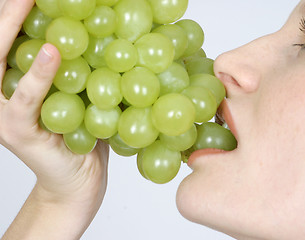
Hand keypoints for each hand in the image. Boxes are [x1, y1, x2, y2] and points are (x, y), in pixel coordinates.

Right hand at [0, 0, 109, 238]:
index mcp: (17, 81)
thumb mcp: (84, 93)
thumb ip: (83, 66)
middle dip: (8, 12)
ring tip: (26, 0)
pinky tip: (51, 52)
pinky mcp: (19, 132)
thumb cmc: (85, 135)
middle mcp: (2, 94)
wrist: (80, 180)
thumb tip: (106, 28)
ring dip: (9, 29)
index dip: (15, 12)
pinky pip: (27, 99)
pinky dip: (38, 75)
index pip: (10, 39)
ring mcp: (5, 114)